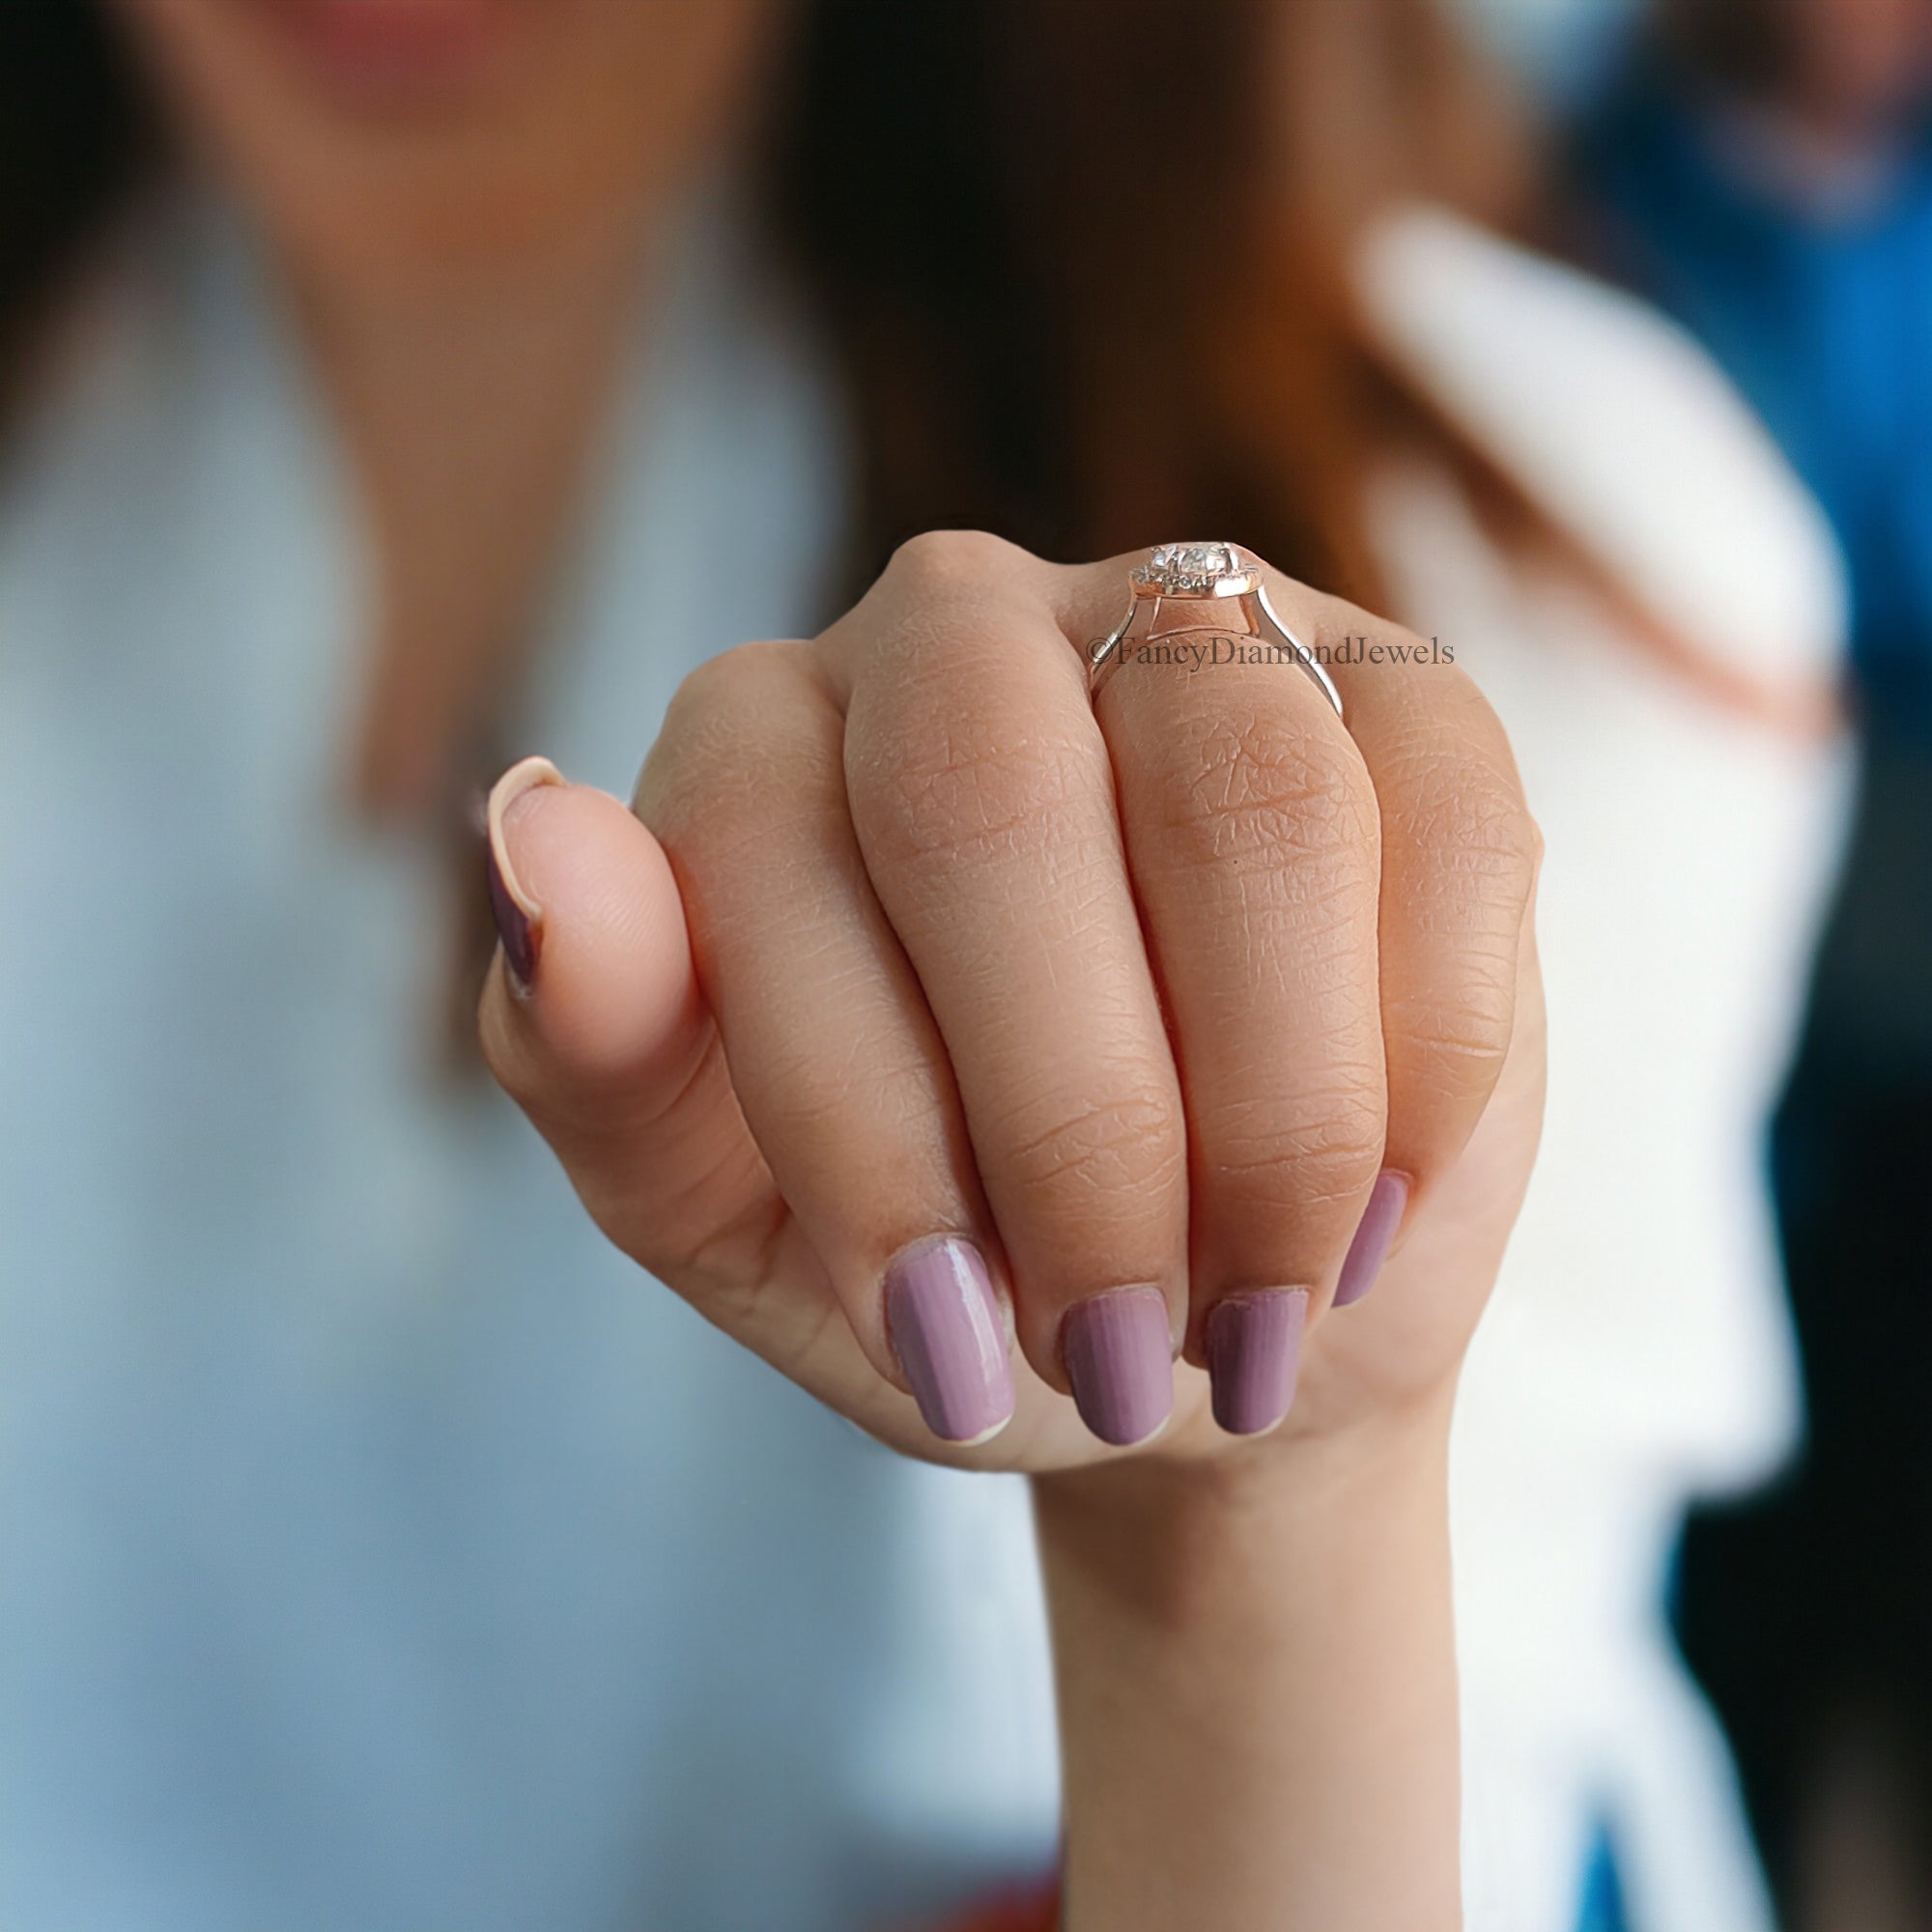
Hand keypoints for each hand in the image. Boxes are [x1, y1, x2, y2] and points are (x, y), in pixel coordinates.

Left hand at [480, 533, 1542, 1471]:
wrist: (1179, 1312)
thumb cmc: (933, 1254)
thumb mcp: (720, 1206)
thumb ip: (592, 1046)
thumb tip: (528, 833)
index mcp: (761, 734)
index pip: (769, 854)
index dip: (869, 1131)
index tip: (943, 1346)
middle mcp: (961, 629)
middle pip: (993, 788)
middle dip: (1073, 1121)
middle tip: (1115, 1341)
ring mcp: (1196, 627)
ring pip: (1243, 787)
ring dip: (1267, 1108)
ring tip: (1258, 1294)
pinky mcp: (1404, 690)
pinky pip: (1443, 815)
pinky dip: (1420, 1056)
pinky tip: (1377, 1195)